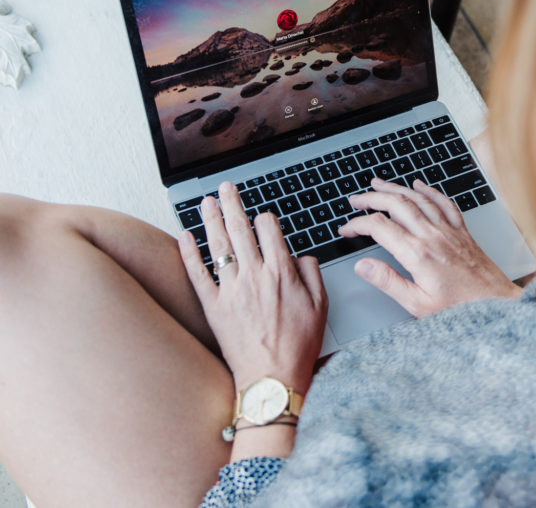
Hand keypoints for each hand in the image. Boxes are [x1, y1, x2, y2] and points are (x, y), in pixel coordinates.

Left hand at [178, 182, 327, 393]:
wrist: (272, 379)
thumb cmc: (299, 346)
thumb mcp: (321, 306)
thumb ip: (312, 274)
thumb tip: (301, 256)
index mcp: (283, 272)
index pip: (269, 229)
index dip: (266, 218)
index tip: (263, 218)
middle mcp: (255, 275)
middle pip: (240, 228)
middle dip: (232, 203)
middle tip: (226, 188)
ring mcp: (231, 289)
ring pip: (218, 244)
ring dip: (210, 218)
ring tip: (206, 202)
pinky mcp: (213, 306)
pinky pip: (197, 273)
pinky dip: (189, 252)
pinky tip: (184, 236)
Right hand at [338, 178, 520, 316]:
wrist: (496, 303)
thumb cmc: (459, 307)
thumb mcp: (417, 304)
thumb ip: (388, 282)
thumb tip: (363, 266)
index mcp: (418, 254)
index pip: (380, 227)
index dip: (358, 224)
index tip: (347, 229)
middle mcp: (433, 236)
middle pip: (397, 204)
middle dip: (372, 198)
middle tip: (356, 199)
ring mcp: (449, 231)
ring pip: (418, 199)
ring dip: (396, 188)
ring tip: (378, 185)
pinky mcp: (462, 232)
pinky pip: (444, 203)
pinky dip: (429, 191)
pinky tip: (419, 185)